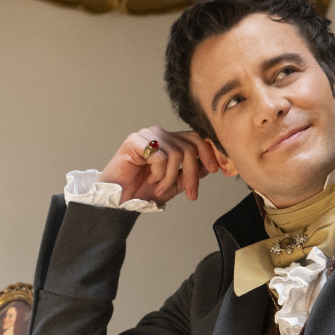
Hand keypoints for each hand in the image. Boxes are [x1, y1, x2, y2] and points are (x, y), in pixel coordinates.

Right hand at [98, 127, 219, 204]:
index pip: (195, 138)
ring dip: (170, 178)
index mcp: (169, 140)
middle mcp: (159, 134)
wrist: (120, 201)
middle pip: (189, 147)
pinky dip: (158, 174)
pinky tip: (149, 179)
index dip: (208, 152)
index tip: (215, 169)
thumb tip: (210, 164)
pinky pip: (159, 156)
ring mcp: (146, 135)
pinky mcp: (134, 141)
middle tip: (191, 194)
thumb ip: (191, 172)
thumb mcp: (175, 183)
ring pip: (176, 154)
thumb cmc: (143, 190)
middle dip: (192, 174)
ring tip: (159, 187)